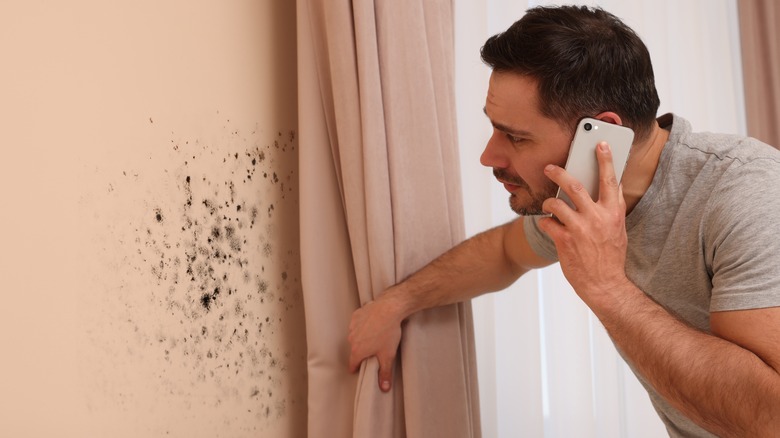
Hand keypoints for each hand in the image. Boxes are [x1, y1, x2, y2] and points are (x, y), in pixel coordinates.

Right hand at [347, 295, 402, 391]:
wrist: (389, 309)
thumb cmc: (388, 332)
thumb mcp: (388, 356)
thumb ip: (385, 373)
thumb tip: (384, 389)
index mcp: (357, 351)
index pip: (352, 364)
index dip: (356, 368)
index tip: (359, 369)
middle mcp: (352, 339)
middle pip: (355, 349)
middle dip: (362, 350)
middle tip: (374, 349)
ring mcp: (353, 326)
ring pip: (355, 335)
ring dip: (362, 337)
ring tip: (376, 335)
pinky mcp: (356, 315)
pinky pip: (358, 323)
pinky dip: (363, 324)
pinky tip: (374, 323)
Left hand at [537, 142, 631, 308]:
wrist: (605, 284)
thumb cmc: (611, 257)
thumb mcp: (618, 230)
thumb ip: (613, 209)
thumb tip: (613, 187)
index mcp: (613, 212)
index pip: (611, 180)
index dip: (605, 160)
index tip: (600, 144)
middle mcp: (597, 217)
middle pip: (574, 186)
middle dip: (558, 173)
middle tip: (549, 167)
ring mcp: (580, 228)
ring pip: (556, 204)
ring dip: (548, 203)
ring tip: (548, 206)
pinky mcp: (565, 240)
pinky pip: (547, 223)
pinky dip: (545, 222)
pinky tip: (548, 226)